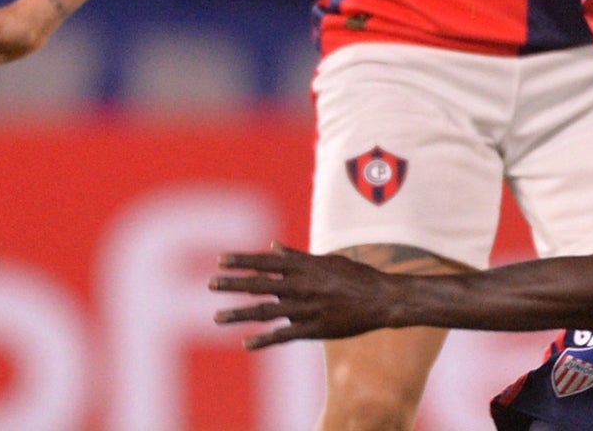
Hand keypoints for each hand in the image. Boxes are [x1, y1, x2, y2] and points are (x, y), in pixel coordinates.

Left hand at [210, 244, 406, 349]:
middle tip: (210, 284)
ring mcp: (307, 308)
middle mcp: (302, 286)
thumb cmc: (355, 276)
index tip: (220, 260)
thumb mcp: (327, 261)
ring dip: (239, 314)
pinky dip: (264, 340)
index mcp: (305, 267)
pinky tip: (246, 344)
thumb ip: (297, 257)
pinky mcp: (314, 328)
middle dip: (233, 284)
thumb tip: (273, 248)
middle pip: (260, 284)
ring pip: (267, 311)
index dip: (242, 261)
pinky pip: (284, 335)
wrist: (382, 298)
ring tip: (217, 317)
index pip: (266, 262)